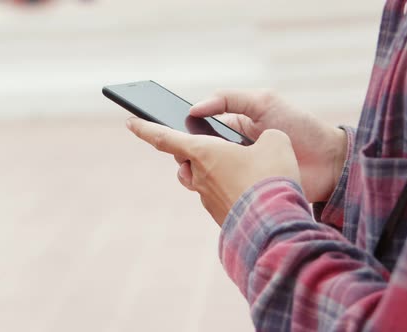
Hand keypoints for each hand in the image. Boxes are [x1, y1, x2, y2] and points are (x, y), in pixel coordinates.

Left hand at [127, 117, 300, 225]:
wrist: (275, 227)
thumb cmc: (271, 178)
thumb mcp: (276, 141)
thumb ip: (266, 136)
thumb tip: (263, 146)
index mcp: (204, 152)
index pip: (164, 137)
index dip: (146, 127)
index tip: (130, 122)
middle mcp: (199, 176)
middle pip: (184, 159)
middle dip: (190, 150)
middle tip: (208, 143)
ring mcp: (208, 199)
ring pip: (199, 180)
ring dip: (208, 171)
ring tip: (234, 166)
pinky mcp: (221, 216)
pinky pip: (217, 196)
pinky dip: (228, 189)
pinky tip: (251, 189)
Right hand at [189, 91, 346, 202]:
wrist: (331, 162)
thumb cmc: (300, 126)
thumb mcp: (264, 102)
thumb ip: (229, 100)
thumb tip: (194, 109)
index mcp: (232, 130)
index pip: (198, 133)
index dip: (182, 135)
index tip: (167, 135)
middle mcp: (232, 154)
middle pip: (196, 159)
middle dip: (186, 159)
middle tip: (187, 160)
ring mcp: (238, 177)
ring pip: (204, 180)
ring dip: (198, 178)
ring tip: (200, 174)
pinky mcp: (247, 196)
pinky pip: (222, 197)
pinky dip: (214, 193)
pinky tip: (218, 189)